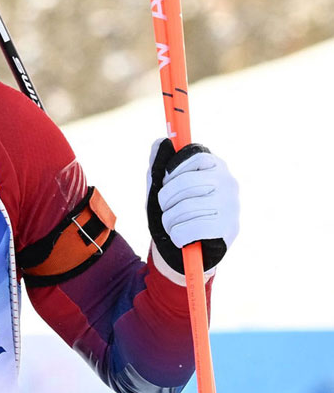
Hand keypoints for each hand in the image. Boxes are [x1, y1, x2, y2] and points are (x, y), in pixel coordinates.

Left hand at [145, 139, 237, 276]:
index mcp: (215, 166)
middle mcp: (228, 183)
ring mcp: (232, 205)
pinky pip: (191, 228)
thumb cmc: (171, 212)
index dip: (172, 170)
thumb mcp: (160, 187)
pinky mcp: (230, 229)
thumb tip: (162, 141)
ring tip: (176, 225)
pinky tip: (183, 238)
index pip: (195, 155)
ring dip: (169, 221)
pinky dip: (178, 235)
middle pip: (185, 182)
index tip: (167, 182)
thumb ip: (159, 164)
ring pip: (184, 208)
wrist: (181, 251)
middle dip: (165, 199)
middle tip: (167, 209)